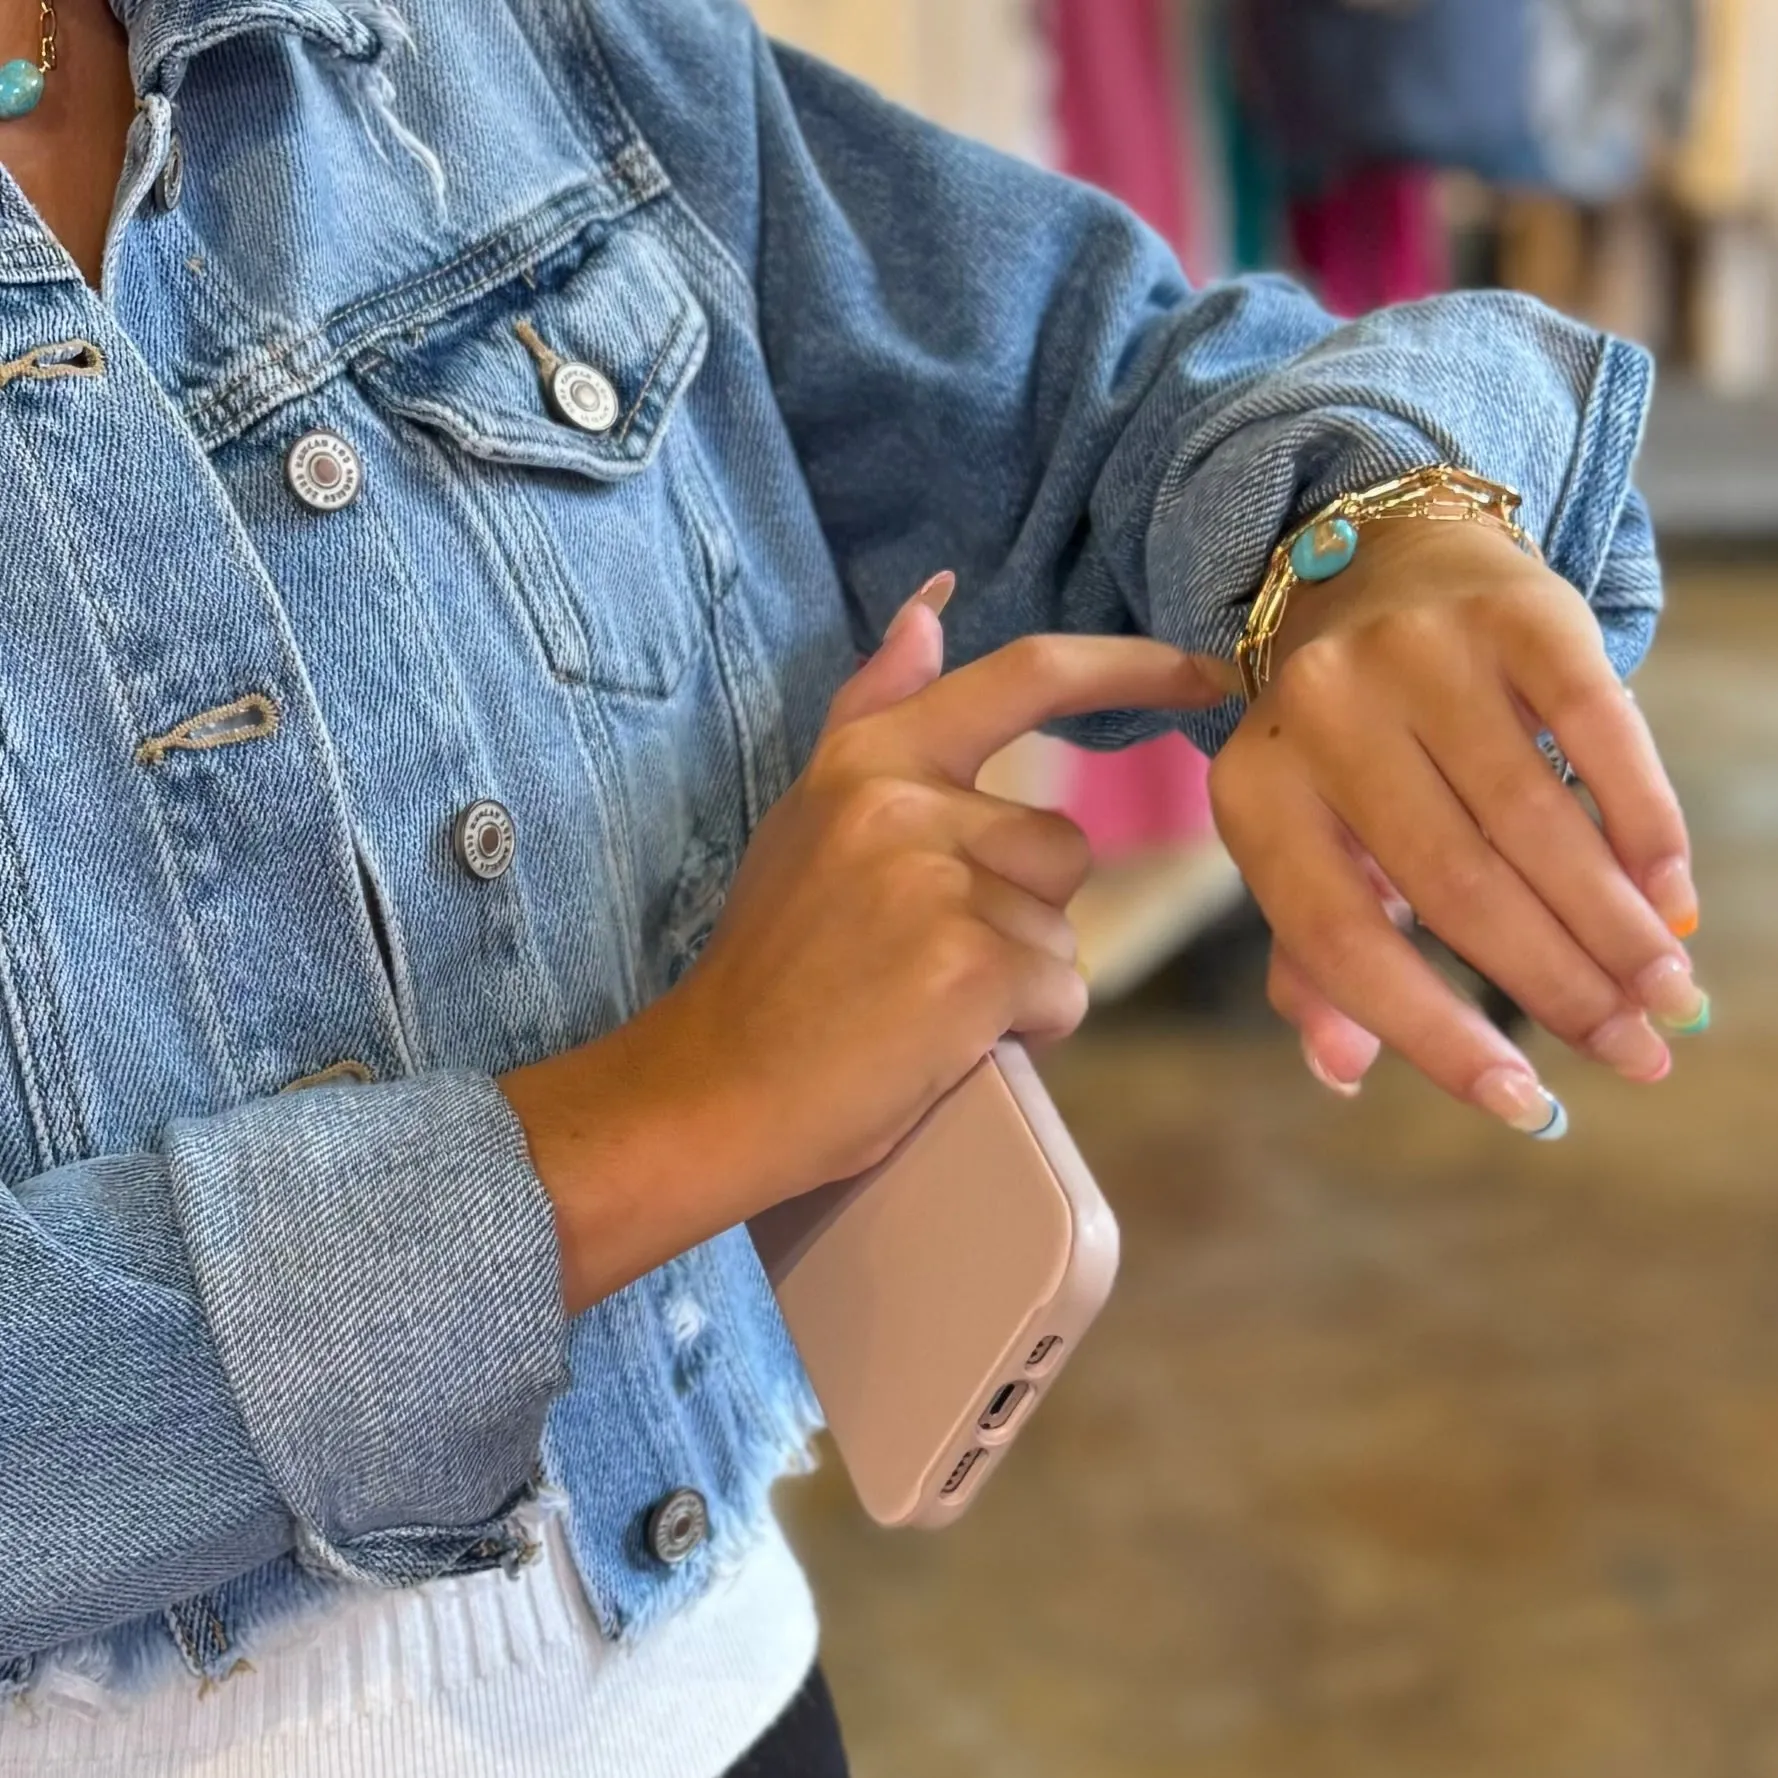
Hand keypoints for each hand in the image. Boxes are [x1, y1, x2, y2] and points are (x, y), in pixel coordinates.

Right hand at [670, 576, 1228, 1202]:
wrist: (716, 1086)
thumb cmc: (773, 963)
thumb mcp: (809, 815)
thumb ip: (876, 709)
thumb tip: (932, 606)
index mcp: (871, 757)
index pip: (1025, 676)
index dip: (1128, 666)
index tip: (1203, 672)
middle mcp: (904, 801)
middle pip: (1059, 843)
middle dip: (1022, 910)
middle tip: (927, 960)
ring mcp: (937, 882)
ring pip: (1062, 925)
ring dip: (1020, 973)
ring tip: (927, 1003)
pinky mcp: (970, 966)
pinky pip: (1061, 989)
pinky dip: (1025, 1028)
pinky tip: (945, 1042)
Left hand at [1209, 517, 1706, 1135]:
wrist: (1376, 567)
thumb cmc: (1343, 749)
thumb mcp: (1303, 840)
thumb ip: (1312, 957)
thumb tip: (1340, 1072)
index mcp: (1252, 792)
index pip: (1339, 939)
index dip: (1433, 1033)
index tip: (1526, 1106)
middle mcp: (1321, 716)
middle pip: (1454, 885)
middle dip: (1556, 985)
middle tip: (1637, 1051)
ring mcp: (1414, 653)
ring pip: (1532, 820)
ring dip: (1613, 924)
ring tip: (1666, 993)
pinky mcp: (1512, 611)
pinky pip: (1598, 731)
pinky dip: (1643, 824)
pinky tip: (1672, 895)